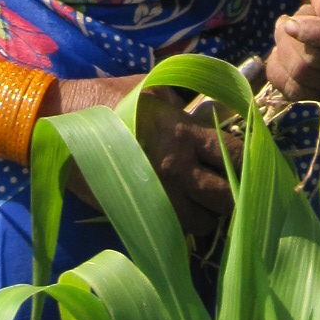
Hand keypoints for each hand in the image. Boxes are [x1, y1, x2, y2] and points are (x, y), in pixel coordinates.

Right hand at [52, 75, 238, 241]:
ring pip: (202, 222)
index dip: (252, 163)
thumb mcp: (152, 87)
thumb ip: (186, 97)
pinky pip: (173, 232)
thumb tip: (217, 97)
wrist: (62, 125)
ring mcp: (156, 194)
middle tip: (234, 192)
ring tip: (206, 207)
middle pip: (226, 196)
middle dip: (236, 198)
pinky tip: (181, 216)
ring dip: (210, 217)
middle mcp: (175, 167)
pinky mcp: (136, 212)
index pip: (235, 154)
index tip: (257, 165)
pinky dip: (183, 229)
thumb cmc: (109, 99)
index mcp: (183, 131)